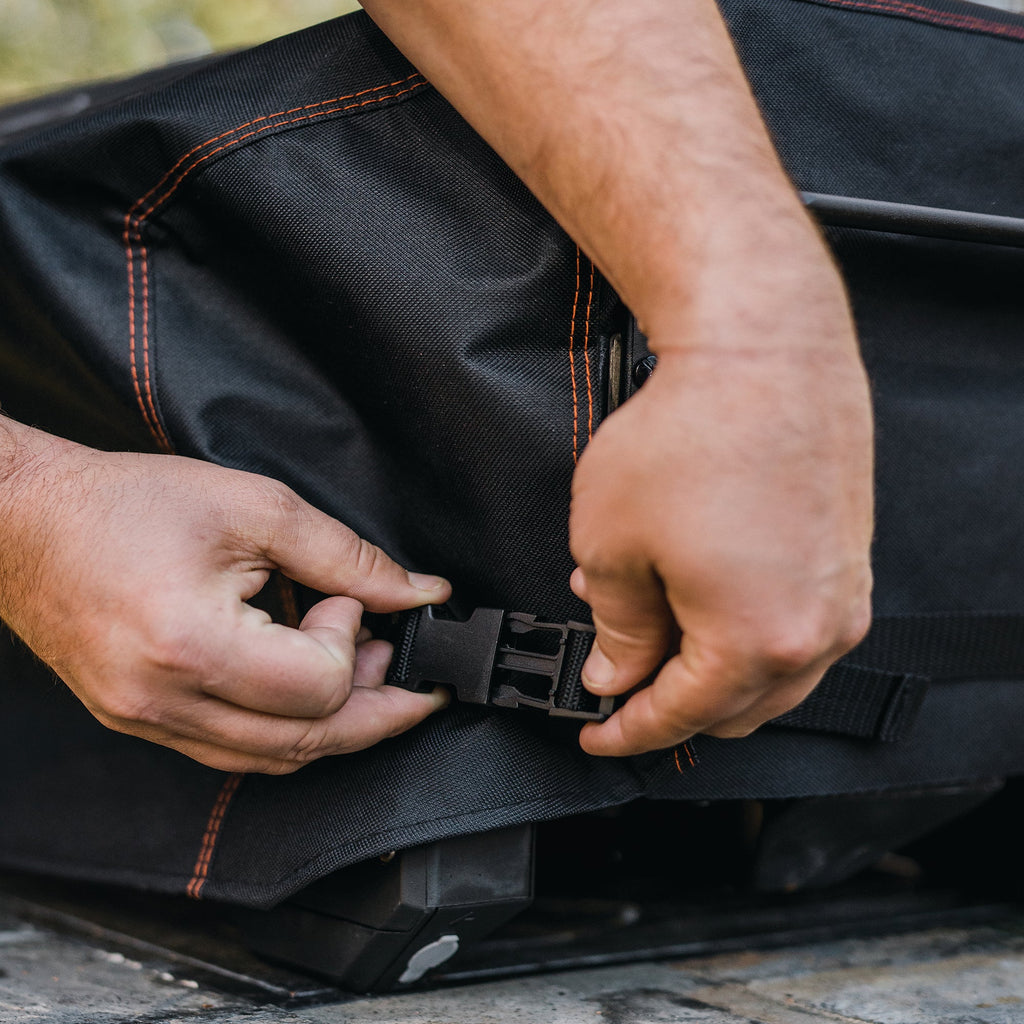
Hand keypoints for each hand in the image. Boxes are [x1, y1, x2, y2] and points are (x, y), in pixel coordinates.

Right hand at [0, 421, 450, 772]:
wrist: (27, 521)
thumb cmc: (127, 503)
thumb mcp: (254, 508)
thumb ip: (346, 556)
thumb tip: (416, 592)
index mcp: (192, 645)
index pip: (317, 686)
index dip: (352, 641)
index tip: (347, 600)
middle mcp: (165, 703)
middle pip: (306, 742)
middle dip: (378, 713)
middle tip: (414, 681)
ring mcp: (148, 722)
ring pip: (272, 759)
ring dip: (335, 725)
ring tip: (366, 675)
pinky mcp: (140, 722)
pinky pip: (232, 751)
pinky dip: (285, 729)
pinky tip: (307, 691)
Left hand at [570, 301, 873, 755]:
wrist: (762, 350)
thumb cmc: (690, 433)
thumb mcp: (613, 544)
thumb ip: (617, 628)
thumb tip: (618, 672)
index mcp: (756, 642)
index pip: (682, 716)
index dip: (629, 731)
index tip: (599, 732)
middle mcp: (815, 631)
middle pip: (734, 707)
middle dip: (669, 698)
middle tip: (618, 673)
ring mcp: (840, 595)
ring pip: (768, 672)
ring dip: (706, 663)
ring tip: (648, 617)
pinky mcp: (846, 559)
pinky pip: (792, 624)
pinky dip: (742, 627)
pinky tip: (694, 588)